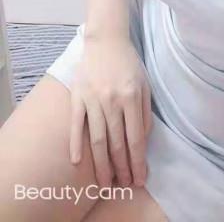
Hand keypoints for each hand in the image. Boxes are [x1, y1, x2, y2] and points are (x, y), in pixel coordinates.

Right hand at [69, 33, 152, 188]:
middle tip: (124, 186)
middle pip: (117, 143)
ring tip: (104, 184)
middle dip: (122, 169)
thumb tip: (142, 140)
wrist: (106, 39)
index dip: (138, 161)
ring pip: (98, 139)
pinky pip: (76, 124)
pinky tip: (77, 162)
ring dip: (101, 164)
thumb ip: (145, 112)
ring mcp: (93, 99)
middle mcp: (113, 101)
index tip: (140, 178)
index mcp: (132, 97)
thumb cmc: (128, 63)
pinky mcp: (78, 96)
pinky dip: (76, 143)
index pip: (136, 138)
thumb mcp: (145, 84)